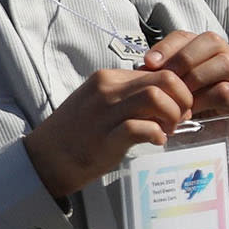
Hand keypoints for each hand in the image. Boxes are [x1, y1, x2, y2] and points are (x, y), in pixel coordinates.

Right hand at [25, 65, 194, 198]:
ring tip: (166, 131)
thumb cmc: (76, 132)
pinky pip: (141, 128)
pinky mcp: (106, 138)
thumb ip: (126, 95)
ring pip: (155, 98)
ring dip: (171, 116)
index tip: (177, 108)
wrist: (46, 158)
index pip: (158, 71)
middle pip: (163, 80)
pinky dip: (156, 134)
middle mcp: (106, 89)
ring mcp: (105, 113)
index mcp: (106, 78)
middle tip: (177, 119)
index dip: (177, 90)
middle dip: (181, 100)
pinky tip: (155, 141)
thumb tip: (162, 97)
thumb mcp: (98, 102)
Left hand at [140, 28, 228, 148]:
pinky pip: (226, 91)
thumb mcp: (167, 87)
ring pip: (224, 63)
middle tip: (166, 78)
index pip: (186, 36)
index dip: (167, 47)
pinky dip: (204, 99)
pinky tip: (189, 109)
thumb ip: (157, 74)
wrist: (203, 139)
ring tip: (178, 95)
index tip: (149, 63)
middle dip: (184, 58)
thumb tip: (143, 69)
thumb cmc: (184, 107)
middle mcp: (225, 58)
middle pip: (211, 41)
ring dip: (196, 78)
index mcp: (204, 50)